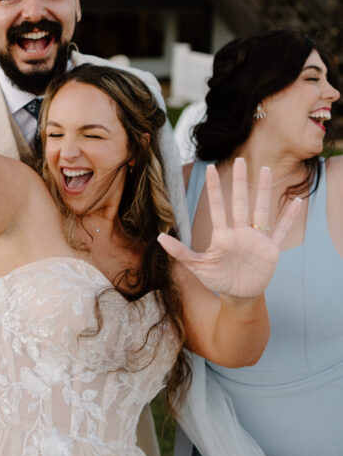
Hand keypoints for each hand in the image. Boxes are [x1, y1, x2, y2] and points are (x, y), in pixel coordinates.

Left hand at [158, 159, 301, 299]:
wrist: (238, 295)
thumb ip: (180, 252)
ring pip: (261, 210)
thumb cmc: (217, 280)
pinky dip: (289, 218)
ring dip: (264, 191)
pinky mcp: (270, 250)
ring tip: (266, 170)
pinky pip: (281, 231)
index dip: (214, 188)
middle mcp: (240, 232)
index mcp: (222, 235)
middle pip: (240, 202)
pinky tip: (297, 202)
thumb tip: (159, 238)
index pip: (217, 207)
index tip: (210, 168)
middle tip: (240, 160)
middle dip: (240, 182)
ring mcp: (256, 239)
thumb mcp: (197, 266)